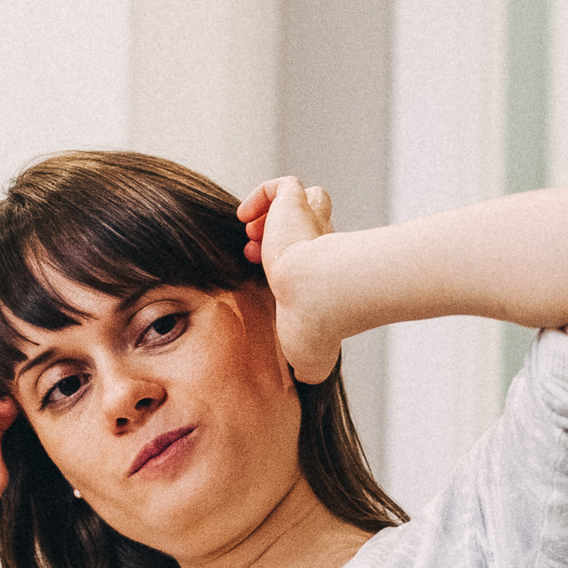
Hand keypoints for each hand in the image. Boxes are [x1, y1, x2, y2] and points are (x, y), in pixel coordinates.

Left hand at [237, 176, 342, 384]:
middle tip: (257, 256)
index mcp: (322, 276)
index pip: (312, 259)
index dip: (287, 263)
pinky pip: (283, 186)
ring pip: (304, 199)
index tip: (266, 277)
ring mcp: (310, 223)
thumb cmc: (318, 328)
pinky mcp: (296, 205)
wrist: (318, 296)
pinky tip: (244, 217)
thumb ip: (305, 366)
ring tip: (254, 236)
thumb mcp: (310, 358)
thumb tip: (303, 380)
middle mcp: (321, 246)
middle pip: (311, 225)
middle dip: (280, 238)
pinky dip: (262, 196)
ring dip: (274, 214)